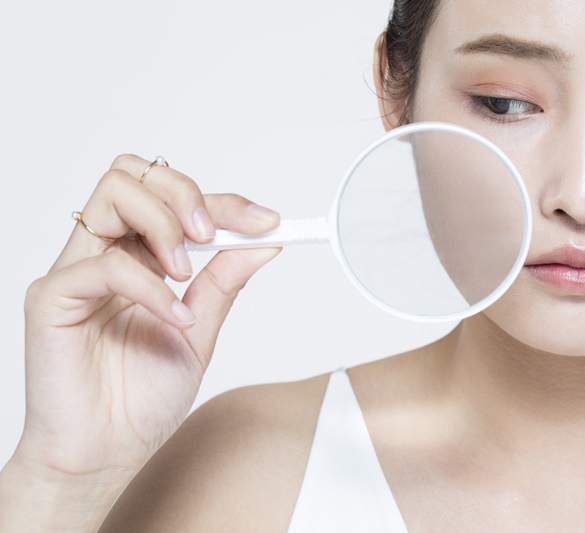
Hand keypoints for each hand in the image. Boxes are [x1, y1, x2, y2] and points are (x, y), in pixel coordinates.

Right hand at [9, 154, 279, 513]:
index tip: (267, 221)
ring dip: (164, 223)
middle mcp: (107, 254)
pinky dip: (150, 286)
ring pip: (113, 194)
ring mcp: (77, 271)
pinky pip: (103, 264)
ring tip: (186, 272)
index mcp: (140, 259)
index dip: (224, 203)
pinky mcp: (52, 297)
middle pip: (136, 175)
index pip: (175, 202)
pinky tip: (174, 317)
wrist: (106, 454)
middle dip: (186, 193)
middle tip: (214, 234)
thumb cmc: (141, 400)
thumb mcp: (200, 333)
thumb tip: (262, 243)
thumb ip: (223, 284)